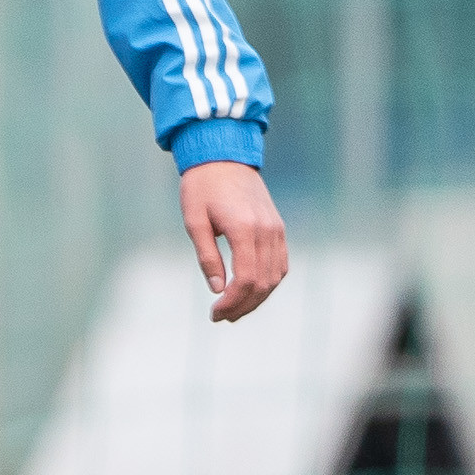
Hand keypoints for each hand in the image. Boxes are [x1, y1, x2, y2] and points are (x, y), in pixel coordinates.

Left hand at [179, 161, 288, 323]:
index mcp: (245, 229)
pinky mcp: (278, 228)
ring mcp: (276, 229)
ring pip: (275, 276)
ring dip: (257, 298)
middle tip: (221, 317)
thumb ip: (207, 256)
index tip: (214, 313)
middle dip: (243, 305)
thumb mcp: (194, 221)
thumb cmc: (201, 188)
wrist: (223, 157)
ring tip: (234, 309)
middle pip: (263, 282)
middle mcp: (267, 231)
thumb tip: (217, 289)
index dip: (232, 302)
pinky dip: (268, 282)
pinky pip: (280, 263)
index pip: (246, 279)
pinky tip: (250, 291)